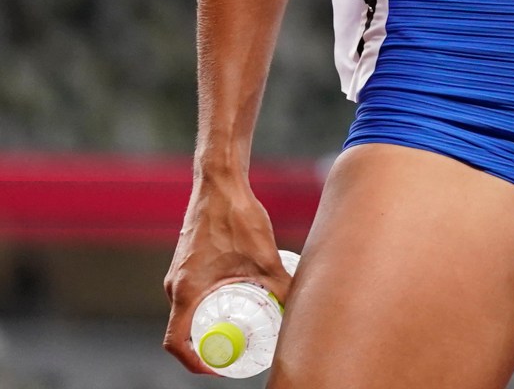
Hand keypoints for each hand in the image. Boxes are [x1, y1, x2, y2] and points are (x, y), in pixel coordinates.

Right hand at [163, 175, 289, 373]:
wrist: (219, 183)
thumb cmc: (236, 217)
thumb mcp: (265, 257)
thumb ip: (282, 284)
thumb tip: (300, 307)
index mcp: (186, 291)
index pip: (176, 342)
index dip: (194, 362)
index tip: (218, 367)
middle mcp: (176, 286)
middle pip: (183, 331)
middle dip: (206, 348)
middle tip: (236, 353)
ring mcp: (179, 275)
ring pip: (188, 313)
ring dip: (209, 326)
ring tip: (239, 332)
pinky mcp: (187, 264)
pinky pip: (192, 296)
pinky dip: (208, 307)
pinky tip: (234, 304)